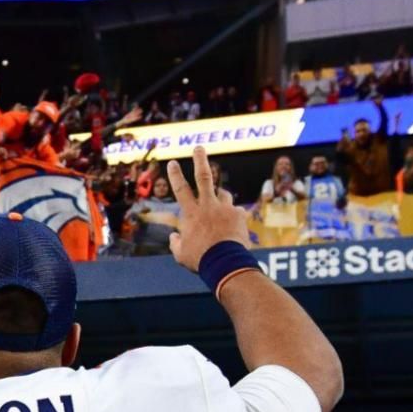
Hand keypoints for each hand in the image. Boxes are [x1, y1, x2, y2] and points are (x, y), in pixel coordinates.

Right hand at [166, 145, 250, 272]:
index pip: (180, 189)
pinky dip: (233, 217)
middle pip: (204, 177)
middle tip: (199, 148)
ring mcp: (225, 209)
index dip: (176, 174)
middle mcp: (208, 206)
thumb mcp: (181, 254)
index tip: (173, 162)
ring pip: (223, 194)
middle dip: (200, 160)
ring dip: (221, 198)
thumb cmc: (200, 260)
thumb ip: (176, 243)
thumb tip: (174, 237)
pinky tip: (233, 228)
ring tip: (220, 207)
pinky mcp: (239, 215)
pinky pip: (236, 212)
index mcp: (191, 214)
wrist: (226, 263)